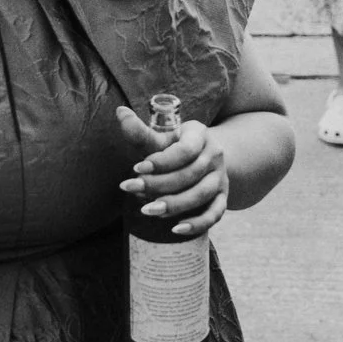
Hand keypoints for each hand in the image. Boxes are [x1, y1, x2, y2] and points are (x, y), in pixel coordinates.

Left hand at [115, 106, 227, 238]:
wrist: (204, 156)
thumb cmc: (174, 146)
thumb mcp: (160, 136)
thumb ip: (141, 132)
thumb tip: (120, 112)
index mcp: (199, 135)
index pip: (184, 150)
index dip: (160, 162)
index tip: (135, 168)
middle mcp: (214, 155)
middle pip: (189, 174)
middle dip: (159, 185)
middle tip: (133, 190)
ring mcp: (220, 178)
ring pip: (200, 195)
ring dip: (174, 205)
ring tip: (148, 210)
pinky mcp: (222, 198)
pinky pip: (215, 214)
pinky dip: (197, 223)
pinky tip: (175, 229)